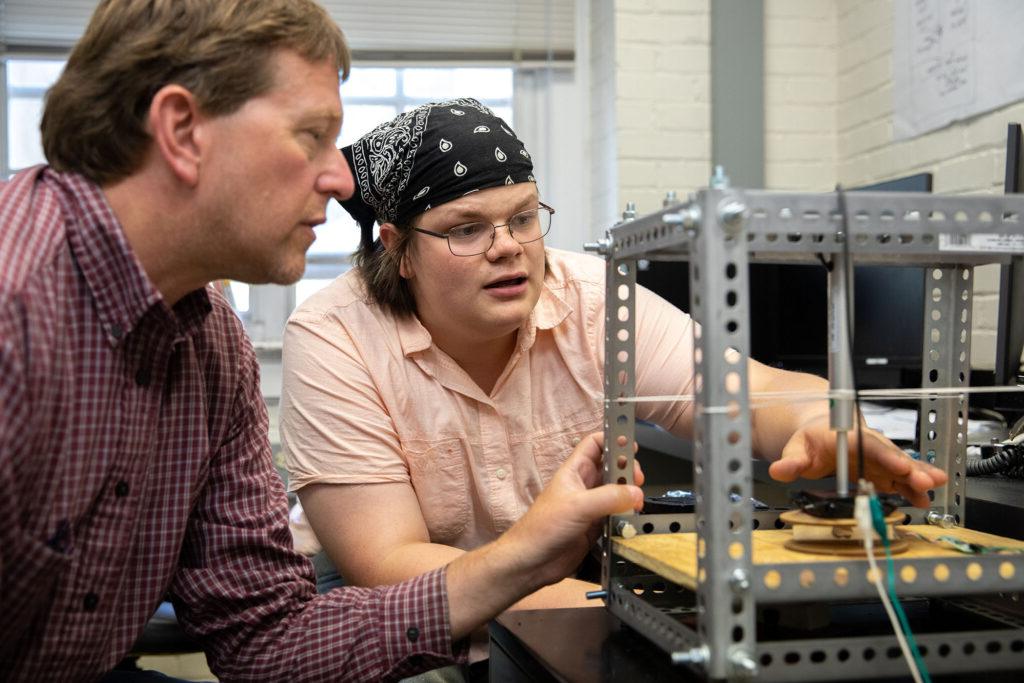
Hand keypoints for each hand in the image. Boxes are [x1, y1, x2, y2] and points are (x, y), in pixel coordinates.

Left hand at [500, 432, 643, 589]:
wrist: (531, 562)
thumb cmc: (543, 527)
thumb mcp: (578, 506)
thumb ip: (609, 498)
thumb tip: (637, 493)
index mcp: (575, 471)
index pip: (595, 444)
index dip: (612, 439)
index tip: (631, 445)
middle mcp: (584, 485)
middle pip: (612, 467)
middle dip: (627, 469)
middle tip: (637, 480)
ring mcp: (591, 506)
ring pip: (617, 491)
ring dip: (630, 494)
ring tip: (638, 503)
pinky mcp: (596, 526)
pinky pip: (617, 514)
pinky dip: (627, 515)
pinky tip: (633, 520)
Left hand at [768, 416, 946, 506]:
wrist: (822, 432)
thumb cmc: (811, 439)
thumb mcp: (796, 448)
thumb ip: (790, 461)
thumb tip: (779, 470)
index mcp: (848, 437)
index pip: (868, 446)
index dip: (885, 456)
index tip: (899, 466)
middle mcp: (868, 446)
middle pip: (891, 456)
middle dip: (910, 469)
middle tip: (926, 481)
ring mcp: (877, 459)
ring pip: (901, 467)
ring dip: (918, 477)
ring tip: (934, 487)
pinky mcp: (882, 471)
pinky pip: (899, 479)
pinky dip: (912, 488)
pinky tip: (923, 499)